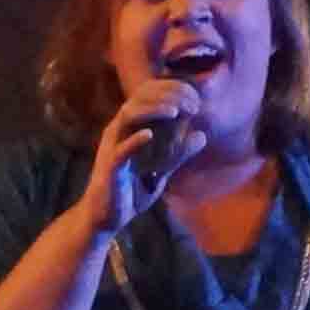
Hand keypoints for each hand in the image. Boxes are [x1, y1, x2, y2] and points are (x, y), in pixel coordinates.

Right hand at [88, 80, 203, 233]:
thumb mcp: (162, 170)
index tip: (196, 100)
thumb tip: (202, 135)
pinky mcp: (110, 166)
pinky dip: (135, 140)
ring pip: (129, 115)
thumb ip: (179, 153)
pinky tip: (150, 135)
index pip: (150, 95)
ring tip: (175, 112)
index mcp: (130, 127)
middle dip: (168, 94)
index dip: (173, 91)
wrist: (106, 218)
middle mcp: (119, 130)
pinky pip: (121, 149)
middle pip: (140, 97)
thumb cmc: (130, 192)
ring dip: (153, 109)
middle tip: (192, 104)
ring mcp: (113, 146)